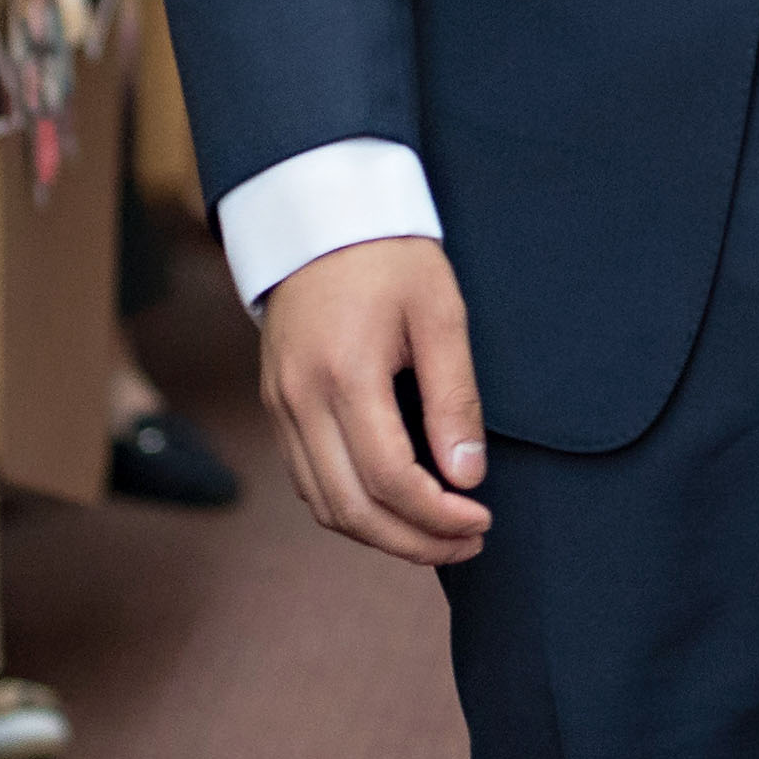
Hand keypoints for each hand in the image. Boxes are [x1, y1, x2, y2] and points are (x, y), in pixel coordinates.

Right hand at [257, 235, 490, 564]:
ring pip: (324, 505)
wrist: (319, 217)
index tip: (482, 519)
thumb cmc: (389, 258)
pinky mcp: (277, 406)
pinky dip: (350, 508)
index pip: (389, 479)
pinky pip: (307, 481)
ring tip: (438, 536)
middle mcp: (301, 400)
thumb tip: (468, 476)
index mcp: (344, 375)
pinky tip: (394, 507)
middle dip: (414, 542)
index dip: (438, 516)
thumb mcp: (440, 314)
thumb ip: (455, 397)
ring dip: (381, 535)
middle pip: (351, 509)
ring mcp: (281, 406)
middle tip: (468, 542)